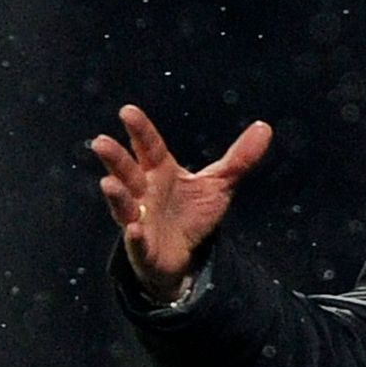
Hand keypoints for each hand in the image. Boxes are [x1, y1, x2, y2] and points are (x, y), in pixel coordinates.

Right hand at [92, 105, 271, 300]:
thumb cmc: (191, 213)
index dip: (140, 131)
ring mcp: (139, 218)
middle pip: (127, 171)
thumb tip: (265, 127)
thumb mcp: (218, 185)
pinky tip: (134, 230)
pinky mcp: (143, 247)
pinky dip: (135, 236)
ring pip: (123, 205)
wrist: (184, 255)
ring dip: (116, 195)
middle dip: (115, 158)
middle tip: (101, 141)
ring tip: (108, 183)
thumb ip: (239, 159)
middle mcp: (144, 191)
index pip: (149, 147)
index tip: (127, 112)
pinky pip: (137, 241)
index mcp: (160, 171)